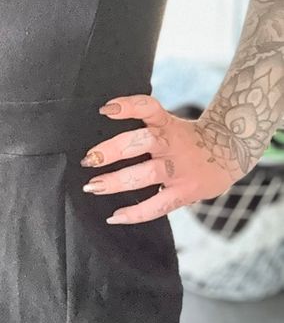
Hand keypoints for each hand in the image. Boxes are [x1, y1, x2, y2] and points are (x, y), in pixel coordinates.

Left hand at [80, 93, 246, 224]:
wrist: (233, 152)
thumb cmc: (188, 139)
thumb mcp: (170, 124)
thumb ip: (145, 126)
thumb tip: (104, 130)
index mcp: (167, 124)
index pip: (149, 108)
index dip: (128, 106)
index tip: (105, 109)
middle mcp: (172, 144)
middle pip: (142, 142)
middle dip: (113, 150)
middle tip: (89, 159)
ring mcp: (178, 170)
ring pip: (145, 175)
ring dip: (116, 181)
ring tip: (93, 186)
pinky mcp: (185, 192)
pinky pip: (158, 206)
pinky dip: (135, 213)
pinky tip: (114, 216)